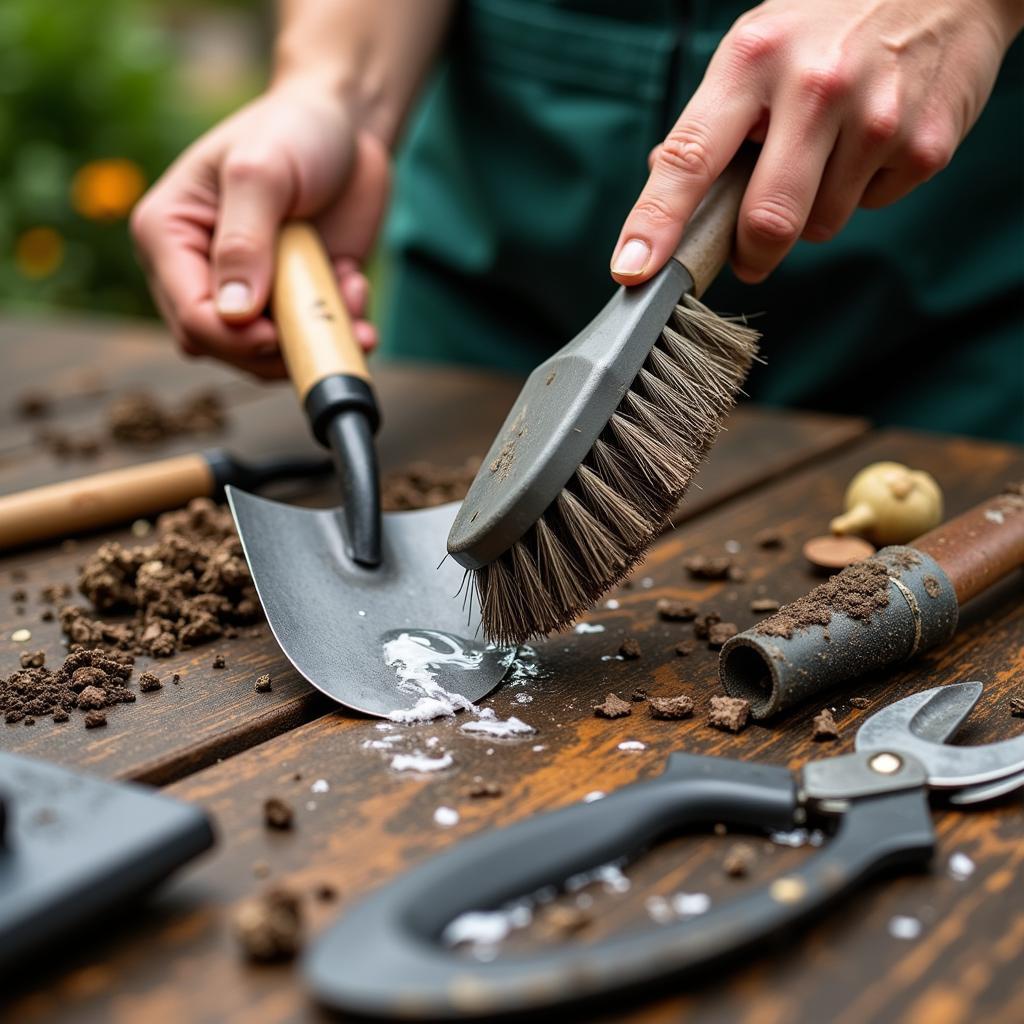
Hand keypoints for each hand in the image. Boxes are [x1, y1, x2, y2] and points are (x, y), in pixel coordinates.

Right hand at [131, 81, 389, 377]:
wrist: (346, 126)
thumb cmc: (293, 131)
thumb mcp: (262, 172)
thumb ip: (244, 242)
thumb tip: (235, 313)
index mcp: (169, 237)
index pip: (190, 317)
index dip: (234, 339)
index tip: (279, 333)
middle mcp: (200, 272)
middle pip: (225, 348)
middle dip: (279, 347)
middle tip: (327, 316)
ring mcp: (249, 290)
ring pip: (269, 355)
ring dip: (316, 338)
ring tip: (352, 290)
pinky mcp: (293, 299)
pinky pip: (310, 341)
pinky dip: (340, 329)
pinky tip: (357, 289)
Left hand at [611, 0, 1021, 285]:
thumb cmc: (829, 23)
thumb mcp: (757, 47)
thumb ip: (712, 121)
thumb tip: (663, 181)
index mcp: (752, 60)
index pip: (689, 158)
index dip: (656, 222)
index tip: (632, 270)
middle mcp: (815, 86)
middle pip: (766, 220)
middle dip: (751, 252)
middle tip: (750, 251)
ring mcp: (876, 117)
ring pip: (819, 225)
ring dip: (811, 212)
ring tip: (828, 151)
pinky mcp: (925, 145)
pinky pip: (871, 206)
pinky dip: (862, 190)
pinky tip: (871, 140)